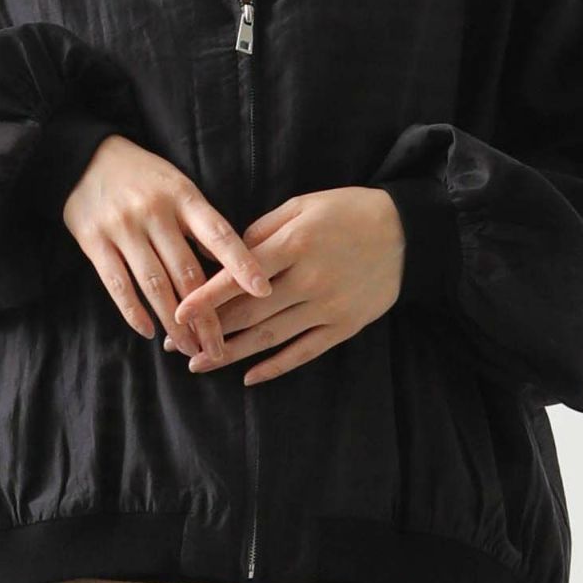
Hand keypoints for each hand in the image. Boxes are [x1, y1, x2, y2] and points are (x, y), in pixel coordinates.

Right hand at [63, 135, 272, 362]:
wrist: (85, 157)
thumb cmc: (143, 176)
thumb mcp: (178, 186)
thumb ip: (201, 223)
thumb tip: (230, 265)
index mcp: (183, 196)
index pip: (219, 234)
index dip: (242, 264)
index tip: (262, 291)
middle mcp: (154, 212)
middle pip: (187, 272)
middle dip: (206, 316)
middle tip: (219, 348)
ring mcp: (123, 227)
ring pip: (154, 285)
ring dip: (174, 322)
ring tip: (189, 348)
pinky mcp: (93, 241)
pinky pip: (117, 284)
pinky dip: (134, 312)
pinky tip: (148, 331)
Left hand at [165, 187, 404, 385]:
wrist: (406, 232)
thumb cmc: (347, 211)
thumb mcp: (301, 206)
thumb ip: (262, 231)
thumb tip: (227, 257)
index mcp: (294, 245)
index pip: (240, 276)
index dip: (206, 297)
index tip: (178, 313)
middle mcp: (309, 280)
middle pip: (250, 312)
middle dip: (210, 330)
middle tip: (176, 344)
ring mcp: (328, 308)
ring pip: (270, 337)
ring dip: (232, 353)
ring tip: (200, 364)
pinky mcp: (345, 327)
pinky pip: (304, 352)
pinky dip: (275, 367)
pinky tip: (249, 377)